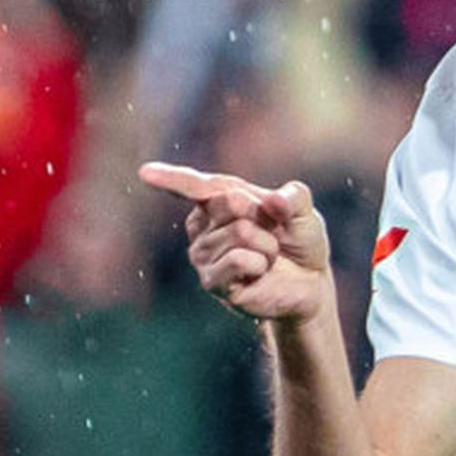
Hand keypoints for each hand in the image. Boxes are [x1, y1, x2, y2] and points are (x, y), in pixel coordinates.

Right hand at [139, 162, 330, 324]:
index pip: (193, 186)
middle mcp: (201, 226)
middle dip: (263, 216)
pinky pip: (239, 259)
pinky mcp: (212, 283)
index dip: (171, 178)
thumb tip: (272, 202)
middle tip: (271, 233)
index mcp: (216, 199)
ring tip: (267, 256)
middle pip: (229, 201)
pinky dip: (261, 262)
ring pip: (240, 232)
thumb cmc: (298, 240)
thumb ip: (293, 197)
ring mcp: (202, 255)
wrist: (310, 283)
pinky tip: (260, 272)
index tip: (145, 172)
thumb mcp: (303, 210)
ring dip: (267, 244)